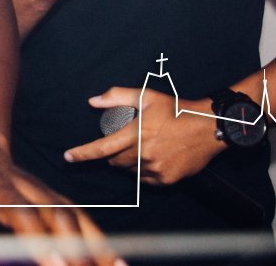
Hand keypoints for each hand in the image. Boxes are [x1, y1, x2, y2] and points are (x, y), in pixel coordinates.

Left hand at [0, 144, 123, 265]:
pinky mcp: (57, 207)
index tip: (53, 262)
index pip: (22, 213)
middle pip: (59, 218)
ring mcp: (46, 197)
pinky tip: (120, 265)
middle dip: (75, 250)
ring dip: (98, 249)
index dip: (38, 237)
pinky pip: (84, 227)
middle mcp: (30, 190)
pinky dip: (102, 247)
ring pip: (78, 221)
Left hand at [64, 88, 223, 185]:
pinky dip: (144, 170)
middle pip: (114, 161)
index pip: (102, 148)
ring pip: (129, 171)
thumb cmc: (175, 109)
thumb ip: (117, 96)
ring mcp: (155, 169)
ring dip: (129, 162)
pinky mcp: (166, 179)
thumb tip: (93, 101)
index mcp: (136, 133)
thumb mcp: (146, 96)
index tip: (68, 157)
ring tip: (144, 146)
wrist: (207, 128)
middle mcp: (144, 154)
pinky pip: (145, 179)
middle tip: (125, 141)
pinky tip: (155, 157)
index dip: (82, 154)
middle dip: (112, 154)